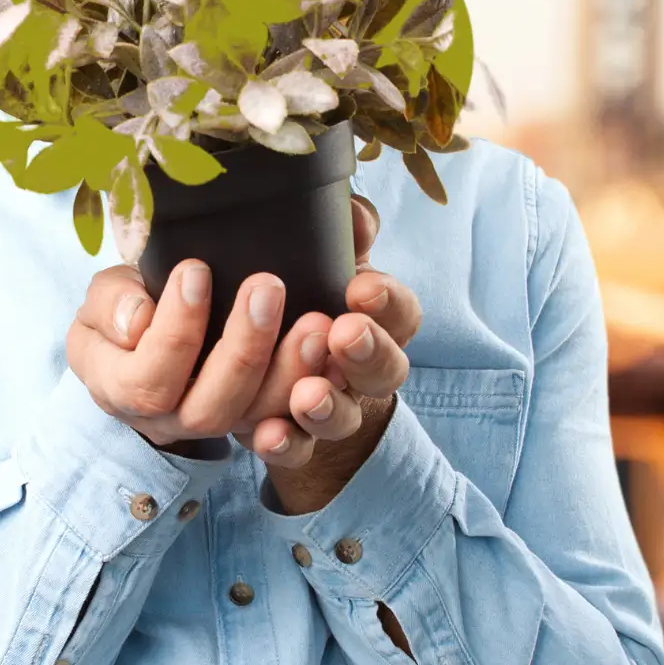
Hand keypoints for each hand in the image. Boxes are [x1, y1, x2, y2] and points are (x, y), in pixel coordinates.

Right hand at [67, 258, 328, 446]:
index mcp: (123, 391)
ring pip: (260, 417)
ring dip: (291, 371)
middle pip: (211, 410)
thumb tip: (138, 322)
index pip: (147, 382)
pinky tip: (337, 350)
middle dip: (243, 349)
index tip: (194, 270)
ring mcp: (221, 423)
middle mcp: (172, 421)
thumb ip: (110, 302)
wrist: (156, 321)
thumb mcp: (105, 294)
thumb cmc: (128, 304)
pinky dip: (319, 385)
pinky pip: (297, 419)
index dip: (174, 332)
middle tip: (266, 287)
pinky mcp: (263, 416)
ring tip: (316, 321)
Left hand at [256, 195, 422, 513]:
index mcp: (374, 318)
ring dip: (327, 405)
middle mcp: (360, 370)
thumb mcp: (316, 258)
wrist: (262, 361)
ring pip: (342, 417)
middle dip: (368, 353)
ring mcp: (328, 410)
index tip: (360, 287)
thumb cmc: (298, 292)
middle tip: (343, 334)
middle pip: (386, 372)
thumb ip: (340, 232)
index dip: (388, 302)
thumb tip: (354, 212)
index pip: (401, 312)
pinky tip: (268, 435)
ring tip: (306, 394)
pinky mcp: (290, 439)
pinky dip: (285, 444)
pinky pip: (296, 451)